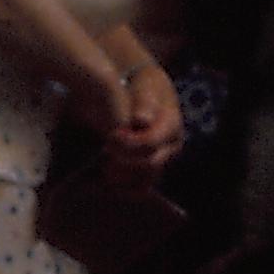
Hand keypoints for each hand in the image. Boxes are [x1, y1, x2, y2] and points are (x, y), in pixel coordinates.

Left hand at [96, 61, 182, 189]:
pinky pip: (140, 188)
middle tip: (103, 154)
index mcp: (171, 125)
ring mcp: (162, 160)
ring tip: (102, 167)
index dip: (128, 145)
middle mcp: (170, 146)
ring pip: (146, 182)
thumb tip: (142, 120)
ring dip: (122, 179)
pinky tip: (104, 181)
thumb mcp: (144, 85)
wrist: (142, 87)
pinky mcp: (150, 169)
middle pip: (149, 166)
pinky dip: (122, 189)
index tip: (109, 137)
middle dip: (124, 163)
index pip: (150, 144)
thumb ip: (143, 101)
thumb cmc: (140, 84)